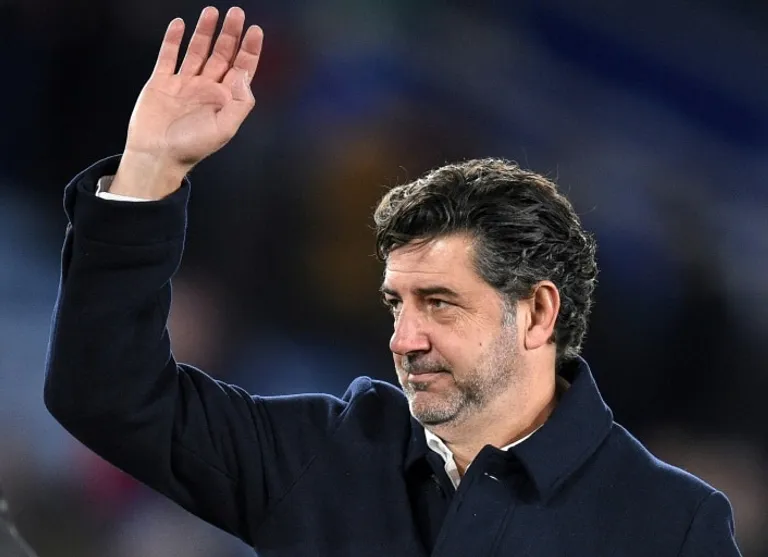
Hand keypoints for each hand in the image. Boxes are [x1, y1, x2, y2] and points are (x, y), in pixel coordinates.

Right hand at [111, 6, 262, 198]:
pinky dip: (173, 40)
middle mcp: (206, 88)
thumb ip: (240, 102)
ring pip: (197, 51)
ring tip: (212, 11)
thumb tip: (243, 74)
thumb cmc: (192, 147)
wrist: (157, 155)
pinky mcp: (161, 82)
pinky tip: (180, 25)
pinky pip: (168, 56)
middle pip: (222, 55)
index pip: (241, 69)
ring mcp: (183, 84)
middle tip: (237, 13)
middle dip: (230, 34)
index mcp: (224, 100)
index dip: (249, 49)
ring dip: (205, 32)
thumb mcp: (225, 128)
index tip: (255, 30)